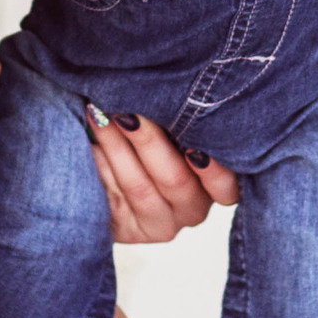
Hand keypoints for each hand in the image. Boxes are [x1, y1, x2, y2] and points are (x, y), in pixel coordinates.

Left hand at [84, 104, 240, 241]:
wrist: (114, 162)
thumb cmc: (157, 132)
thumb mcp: (175, 126)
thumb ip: (181, 118)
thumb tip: (171, 88)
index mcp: (215, 186)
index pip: (227, 189)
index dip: (214, 172)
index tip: (193, 147)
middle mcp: (192, 209)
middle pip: (175, 180)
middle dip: (148, 141)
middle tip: (127, 110)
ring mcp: (160, 223)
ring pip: (138, 187)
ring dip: (116, 146)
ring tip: (99, 114)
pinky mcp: (128, 230)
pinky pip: (112, 196)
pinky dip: (100, 163)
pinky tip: (90, 141)